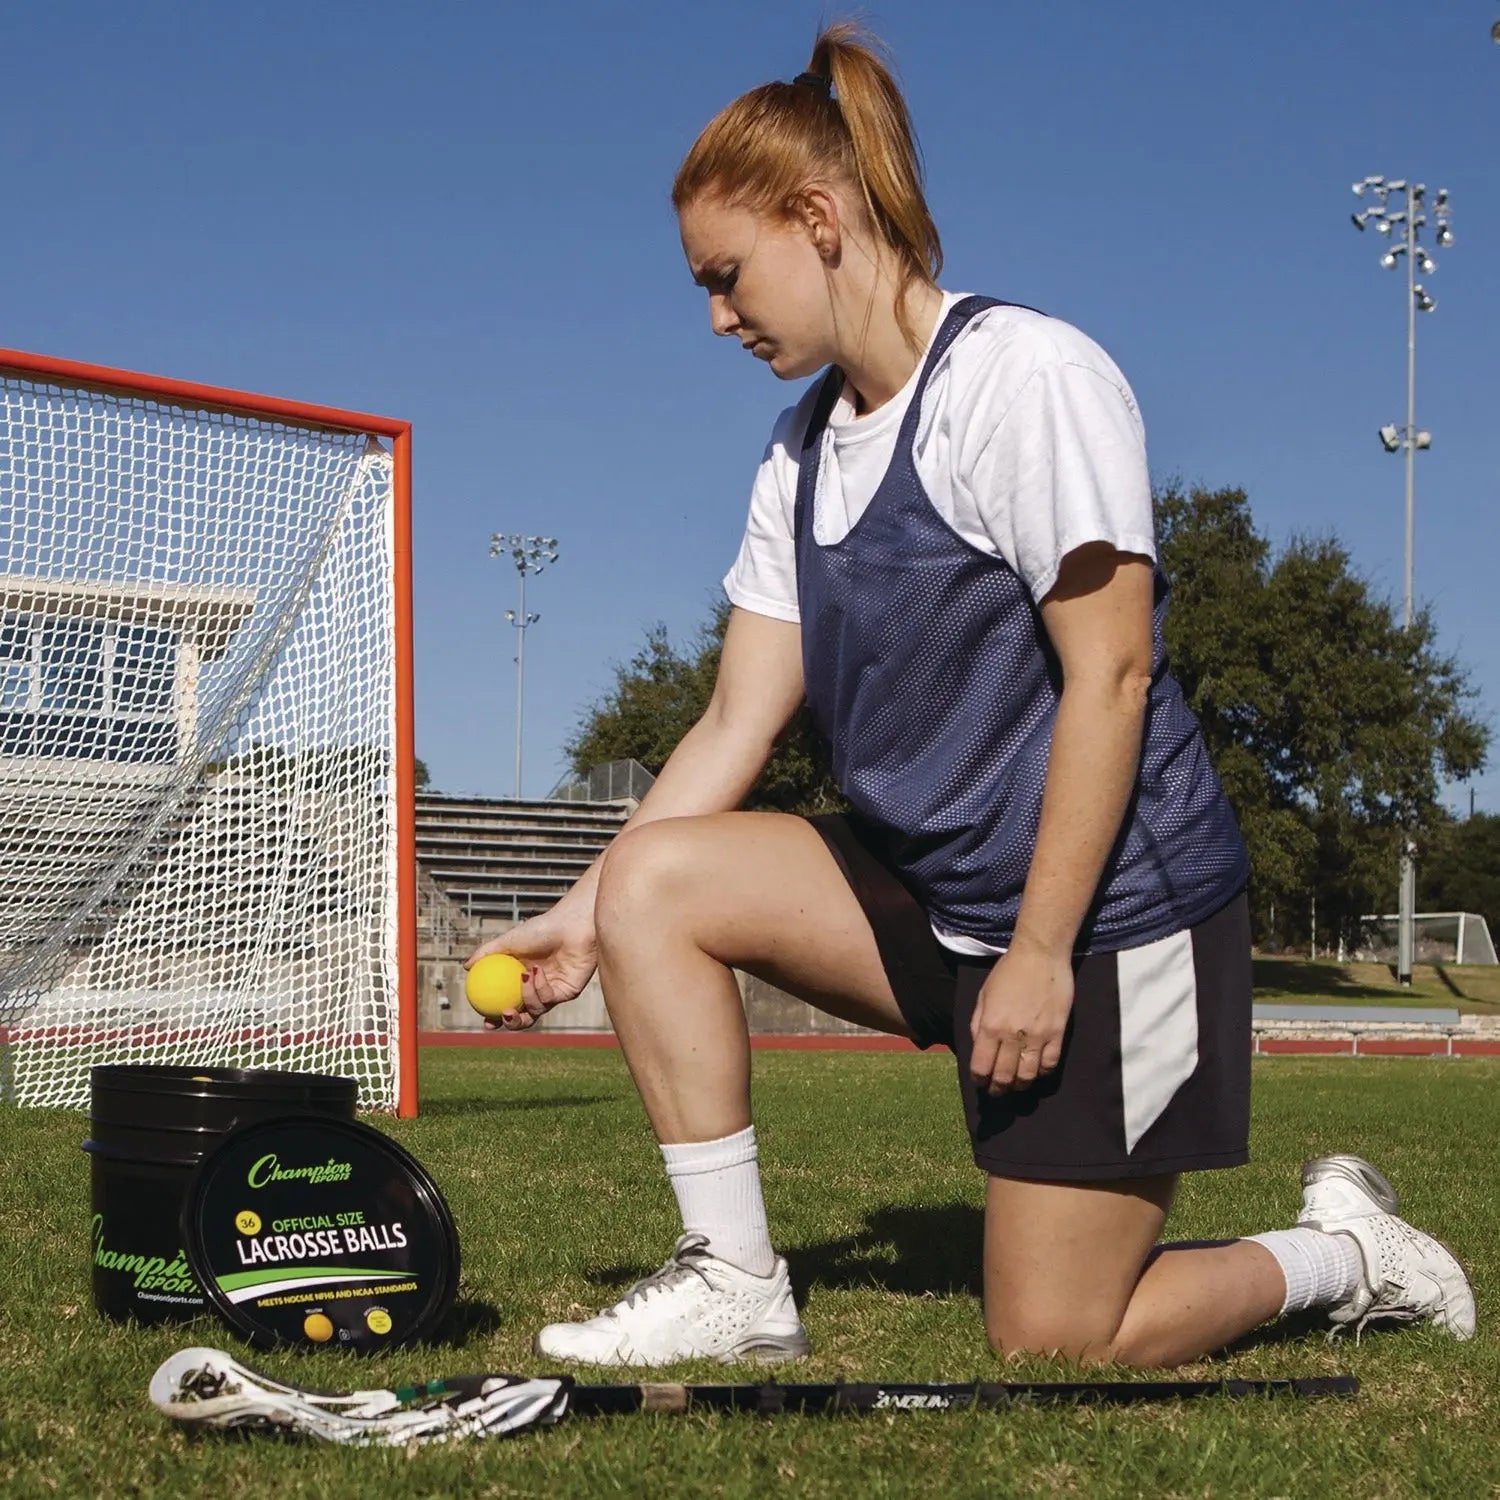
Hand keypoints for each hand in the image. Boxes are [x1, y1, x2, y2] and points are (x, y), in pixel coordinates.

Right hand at [465, 902, 597, 1031]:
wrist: (571, 925)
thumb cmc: (541, 929)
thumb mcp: (509, 940)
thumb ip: (487, 953)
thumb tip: (466, 967)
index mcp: (521, 979)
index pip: (508, 1004)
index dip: (496, 1018)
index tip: (485, 1021)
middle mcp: (537, 988)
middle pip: (524, 1017)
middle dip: (512, 1023)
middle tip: (503, 1015)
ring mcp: (553, 991)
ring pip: (536, 1010)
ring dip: (526, 998)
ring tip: (523, 976)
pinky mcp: (567, 992)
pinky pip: (549, 998)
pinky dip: (539, 987)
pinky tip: (537, 971)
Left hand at [968, 940, 1074, 1095]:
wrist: (1040, 955)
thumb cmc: (1008, 972)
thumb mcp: (984, 995)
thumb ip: (978, 1023)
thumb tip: (978, 1047)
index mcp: (990, 1025)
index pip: (981, 1066)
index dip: (979, 1080)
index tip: (981, 1082)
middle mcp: (1012, 1035)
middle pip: (1004, 1076)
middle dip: (998, 1089)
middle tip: (997, 1090)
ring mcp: (1037, 1036)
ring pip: (1028, 1076)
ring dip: (1020, 1085)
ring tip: (1016, 1084)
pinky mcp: (1057, 1034)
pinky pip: (1050, 1064)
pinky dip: (1042, 1073)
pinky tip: (1036, 1070)